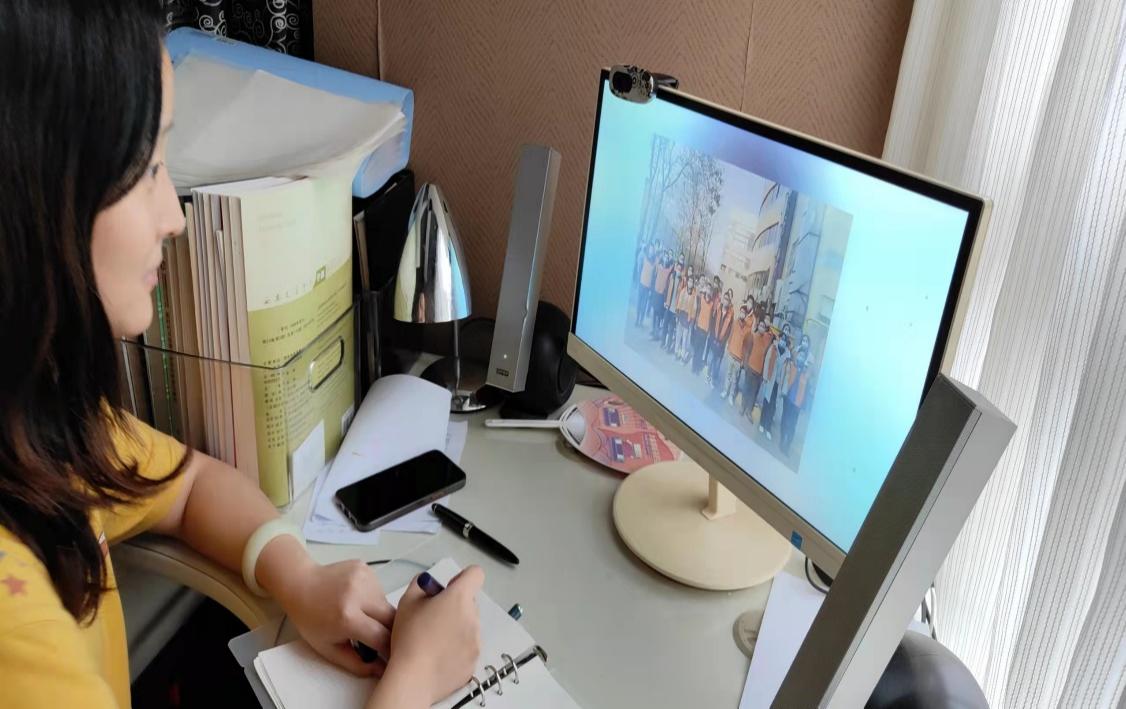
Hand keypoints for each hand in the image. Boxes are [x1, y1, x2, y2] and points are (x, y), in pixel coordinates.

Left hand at [273, 558, 395, 676]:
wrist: (300, 584)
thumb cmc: (311, 620)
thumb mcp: (329, 649)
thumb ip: (357, 664)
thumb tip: (382, 671)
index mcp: (348, 617)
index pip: (382, 637)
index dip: (389, 649)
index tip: (391, 655)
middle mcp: (359, 595)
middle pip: (391, 618)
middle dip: (390, 630)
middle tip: (383, 637)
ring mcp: (364, 578)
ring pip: (386, 602)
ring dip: (380, 613)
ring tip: (363, 615)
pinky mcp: (366, 567)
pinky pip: (380, 589)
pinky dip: (374, 599)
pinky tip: (358, 599)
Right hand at [380, 566, 483, 705]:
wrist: (414, 678)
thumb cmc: (409, 636)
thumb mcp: (407, 601)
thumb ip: (420, 585)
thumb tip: (429, 586)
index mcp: (459, 598)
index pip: (475, 574)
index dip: (462, 578)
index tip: (447, 590)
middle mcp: (474, 617)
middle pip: (470, 603)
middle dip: (455, 606)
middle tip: (433, 619)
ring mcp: (477, 641)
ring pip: (470, 626)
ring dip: (457, 628)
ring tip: (434, 642)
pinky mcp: (474, 662)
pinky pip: (468, 648)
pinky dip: (458, 650)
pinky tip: (439, 658)